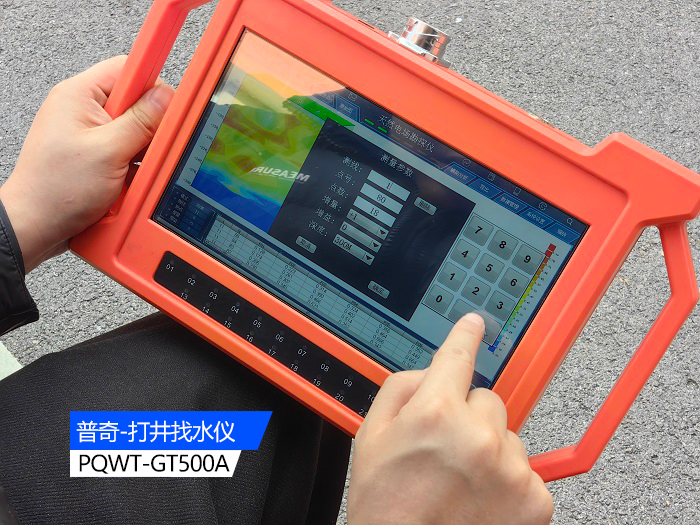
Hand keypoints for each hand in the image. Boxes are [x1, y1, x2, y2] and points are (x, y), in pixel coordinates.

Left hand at [0, 56, 173, 271]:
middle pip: (136, 102)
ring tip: (133, 169)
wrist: (37, 226)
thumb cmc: (55, 190)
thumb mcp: (108, 152)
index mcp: (80, 95)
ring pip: (136, 130)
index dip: (154, 85)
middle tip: (150, 147)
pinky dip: (135, 166)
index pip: (129, 69)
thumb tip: (165, 97)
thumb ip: (140, 122)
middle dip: (150, 127)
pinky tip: (129, 179)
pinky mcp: (98, 155)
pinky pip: (129, 151)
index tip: (173, 104)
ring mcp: (91, 133)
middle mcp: (84, 110)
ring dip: (143, 151)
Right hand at [347, 313, 552, 524]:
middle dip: (469, 416)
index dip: (465, 337)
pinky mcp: (535, 498)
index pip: (457, 358)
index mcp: (436, 413)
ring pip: (508, 435)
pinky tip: (480, 500)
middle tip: (445, 451)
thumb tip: (431, 372)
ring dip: (489, 449)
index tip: (475, 324)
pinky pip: (526, 470)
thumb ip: (401, 389)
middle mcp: (479, 435)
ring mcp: (512, 468)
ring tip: (461, 483)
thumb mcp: (370, 437)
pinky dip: (507, 480)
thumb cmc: (387, 507)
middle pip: (487, 399)